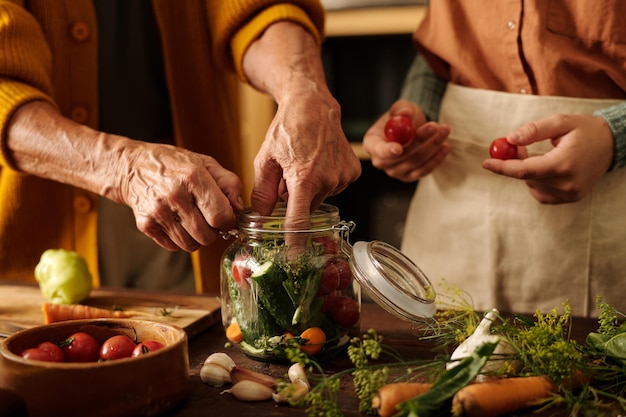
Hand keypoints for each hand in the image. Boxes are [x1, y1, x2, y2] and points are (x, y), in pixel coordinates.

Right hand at [7, 101, 242, 252]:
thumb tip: (239, 209)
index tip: (226, 217)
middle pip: (207, 236)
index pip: (221, 217)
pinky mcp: (146, 225)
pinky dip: (180, 239)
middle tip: (209, 220)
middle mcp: (174, 195)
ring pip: (191, 245)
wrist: (132, 167)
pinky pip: (174, 246)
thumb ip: (229, 184)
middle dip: (213, 232)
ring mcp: (158, 212)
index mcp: (193, 177)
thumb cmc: (174, 165)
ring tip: (193, 220)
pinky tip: (177, 222)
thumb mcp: (205, 163)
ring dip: (197, 237)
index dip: (228, 221)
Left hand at [242, 21, 360, 225]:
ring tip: (305, 163)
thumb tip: (260, 219)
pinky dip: (324, 181)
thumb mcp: (266, 160)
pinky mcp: (352, 173)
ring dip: (309, 189)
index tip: (294, 262)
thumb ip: (263, 193)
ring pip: (320, 198)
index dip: (295, 244)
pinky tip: (320, 162)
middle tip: (289, 176)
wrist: (313, 105)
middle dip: (295, 200)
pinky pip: (334, 188)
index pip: (299, 222)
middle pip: (307, 208)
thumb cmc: (287, 129)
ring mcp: (343, 177)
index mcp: (303, 178)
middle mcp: (327, 180)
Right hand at [363, 99, 450, 181]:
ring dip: (432, 146)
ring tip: (444, 129)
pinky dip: (436, 159)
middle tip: (434, 126)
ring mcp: (394, 171)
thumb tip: (405, 113)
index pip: (377, 150)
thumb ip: (401, 109)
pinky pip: (423, 171)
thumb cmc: (403, 118)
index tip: (398, 147)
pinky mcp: (409, 177)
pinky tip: (445, 146)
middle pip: (399, 157)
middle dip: (419, 141)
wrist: (412, 129)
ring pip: (415, 162)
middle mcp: (380, 161)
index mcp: (372, 143)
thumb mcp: (401, 108)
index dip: (387, 150)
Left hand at [482, 113, 613, 203]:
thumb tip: (509, 139)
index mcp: (563, 164)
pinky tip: (547, 167)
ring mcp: (569, 194)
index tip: (485, 163)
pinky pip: (541, 193)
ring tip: (541, 154)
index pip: (524, 171)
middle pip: (525, 178)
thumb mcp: (560, 122)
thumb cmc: (585, 130)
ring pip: (532, 185)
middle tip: (516, 147)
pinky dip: (536, 181)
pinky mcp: (570, 199)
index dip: (502, 168)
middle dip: (515, 163)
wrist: (612, 145)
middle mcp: (567, 184)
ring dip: (527, 171)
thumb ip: (534, 130)